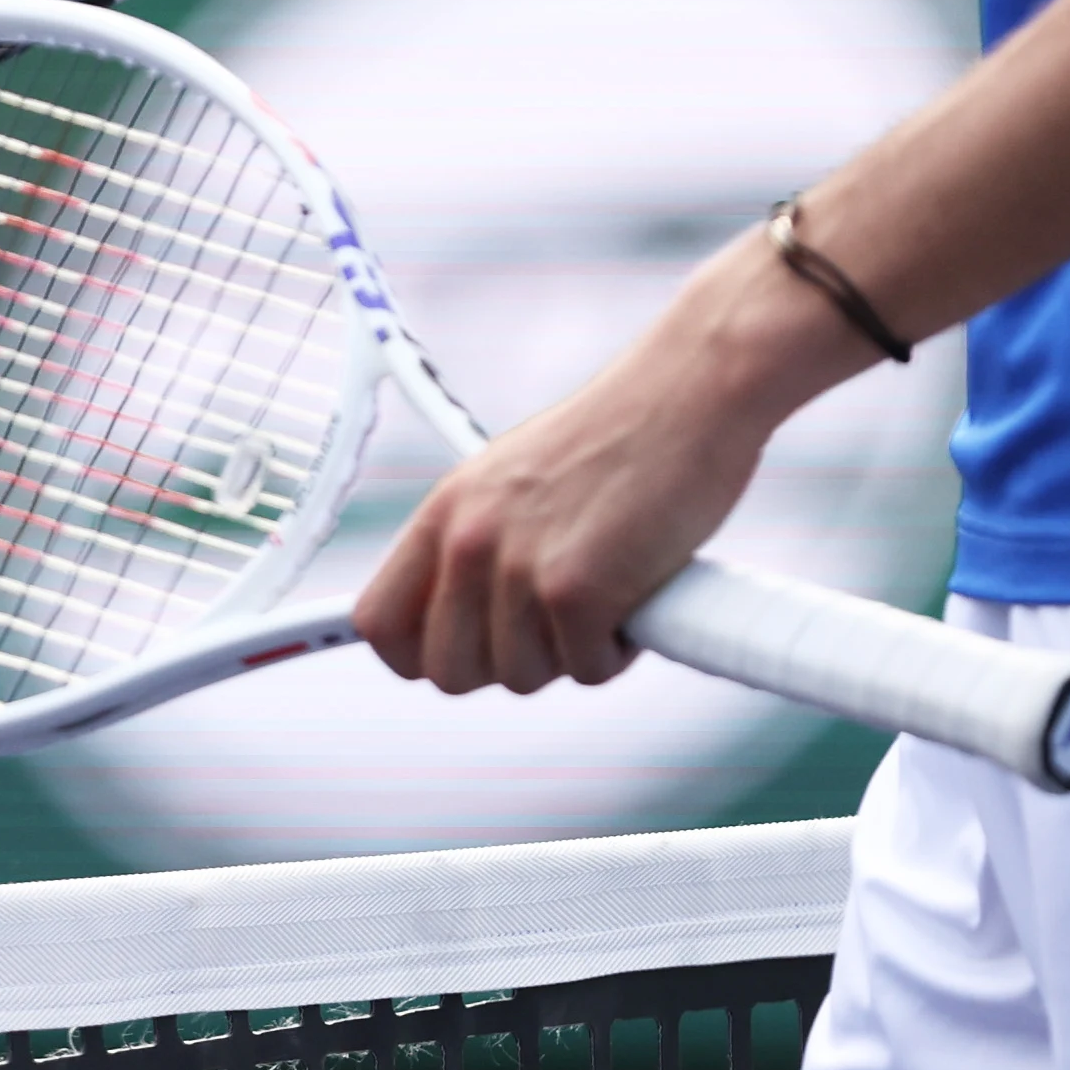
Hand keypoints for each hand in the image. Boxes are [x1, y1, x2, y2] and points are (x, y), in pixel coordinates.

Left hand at [348, 236, 842, 694]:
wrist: (691, 392)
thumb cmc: (621, 439)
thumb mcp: (515, 481)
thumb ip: (480, 544)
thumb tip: (460, 623)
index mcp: (446, 509)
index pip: (379, 621)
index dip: (419, 654)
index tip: (468, 652)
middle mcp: (469, 538)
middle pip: (447, 670)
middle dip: (505, 665)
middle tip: (556, 627)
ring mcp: (519, 565)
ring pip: (521, 677)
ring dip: (570, 654)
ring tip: (605, 594)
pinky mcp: (576, 590)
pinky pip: (586, 671)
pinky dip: (618, 651)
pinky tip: (636, 596)